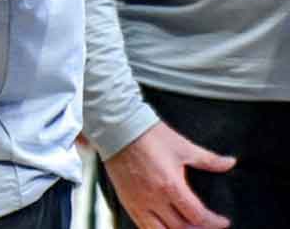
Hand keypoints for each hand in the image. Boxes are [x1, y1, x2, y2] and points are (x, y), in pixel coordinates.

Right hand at [103, 121, 235, 228]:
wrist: (118, 129)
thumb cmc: (149, 136)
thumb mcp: (182, 147)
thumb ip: (208, 160)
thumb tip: (229, 163)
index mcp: (171, 186)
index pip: (198, 216)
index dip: (214, 222)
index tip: (222, 221)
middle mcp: (154, 199)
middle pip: (181, 228)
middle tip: (207, 226)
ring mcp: (138, 202)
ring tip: (186, 228)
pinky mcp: (126, 201)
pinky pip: (141, 225)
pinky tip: (163, 227)